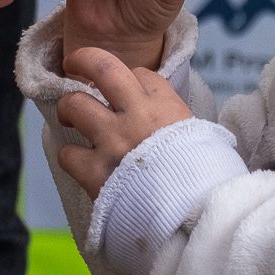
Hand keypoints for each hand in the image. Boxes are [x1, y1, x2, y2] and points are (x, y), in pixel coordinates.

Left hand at [56, 47, 193, 195]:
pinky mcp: (97, 172)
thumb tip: (170, 122)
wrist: (197, 214)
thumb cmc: (206, 179)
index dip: (131, 80)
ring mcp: (114, 142)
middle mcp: (136, 116)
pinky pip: (68, 154)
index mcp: (166, 106)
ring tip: (69, 117)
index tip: (127, 92)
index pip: (141, 74)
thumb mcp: (205, 137)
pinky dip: (71, 157)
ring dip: (68, 109)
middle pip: (101, 68)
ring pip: (75, 105)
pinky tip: (79, 161)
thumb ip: (179, 123)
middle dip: (83, 59)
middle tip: (74, 63)